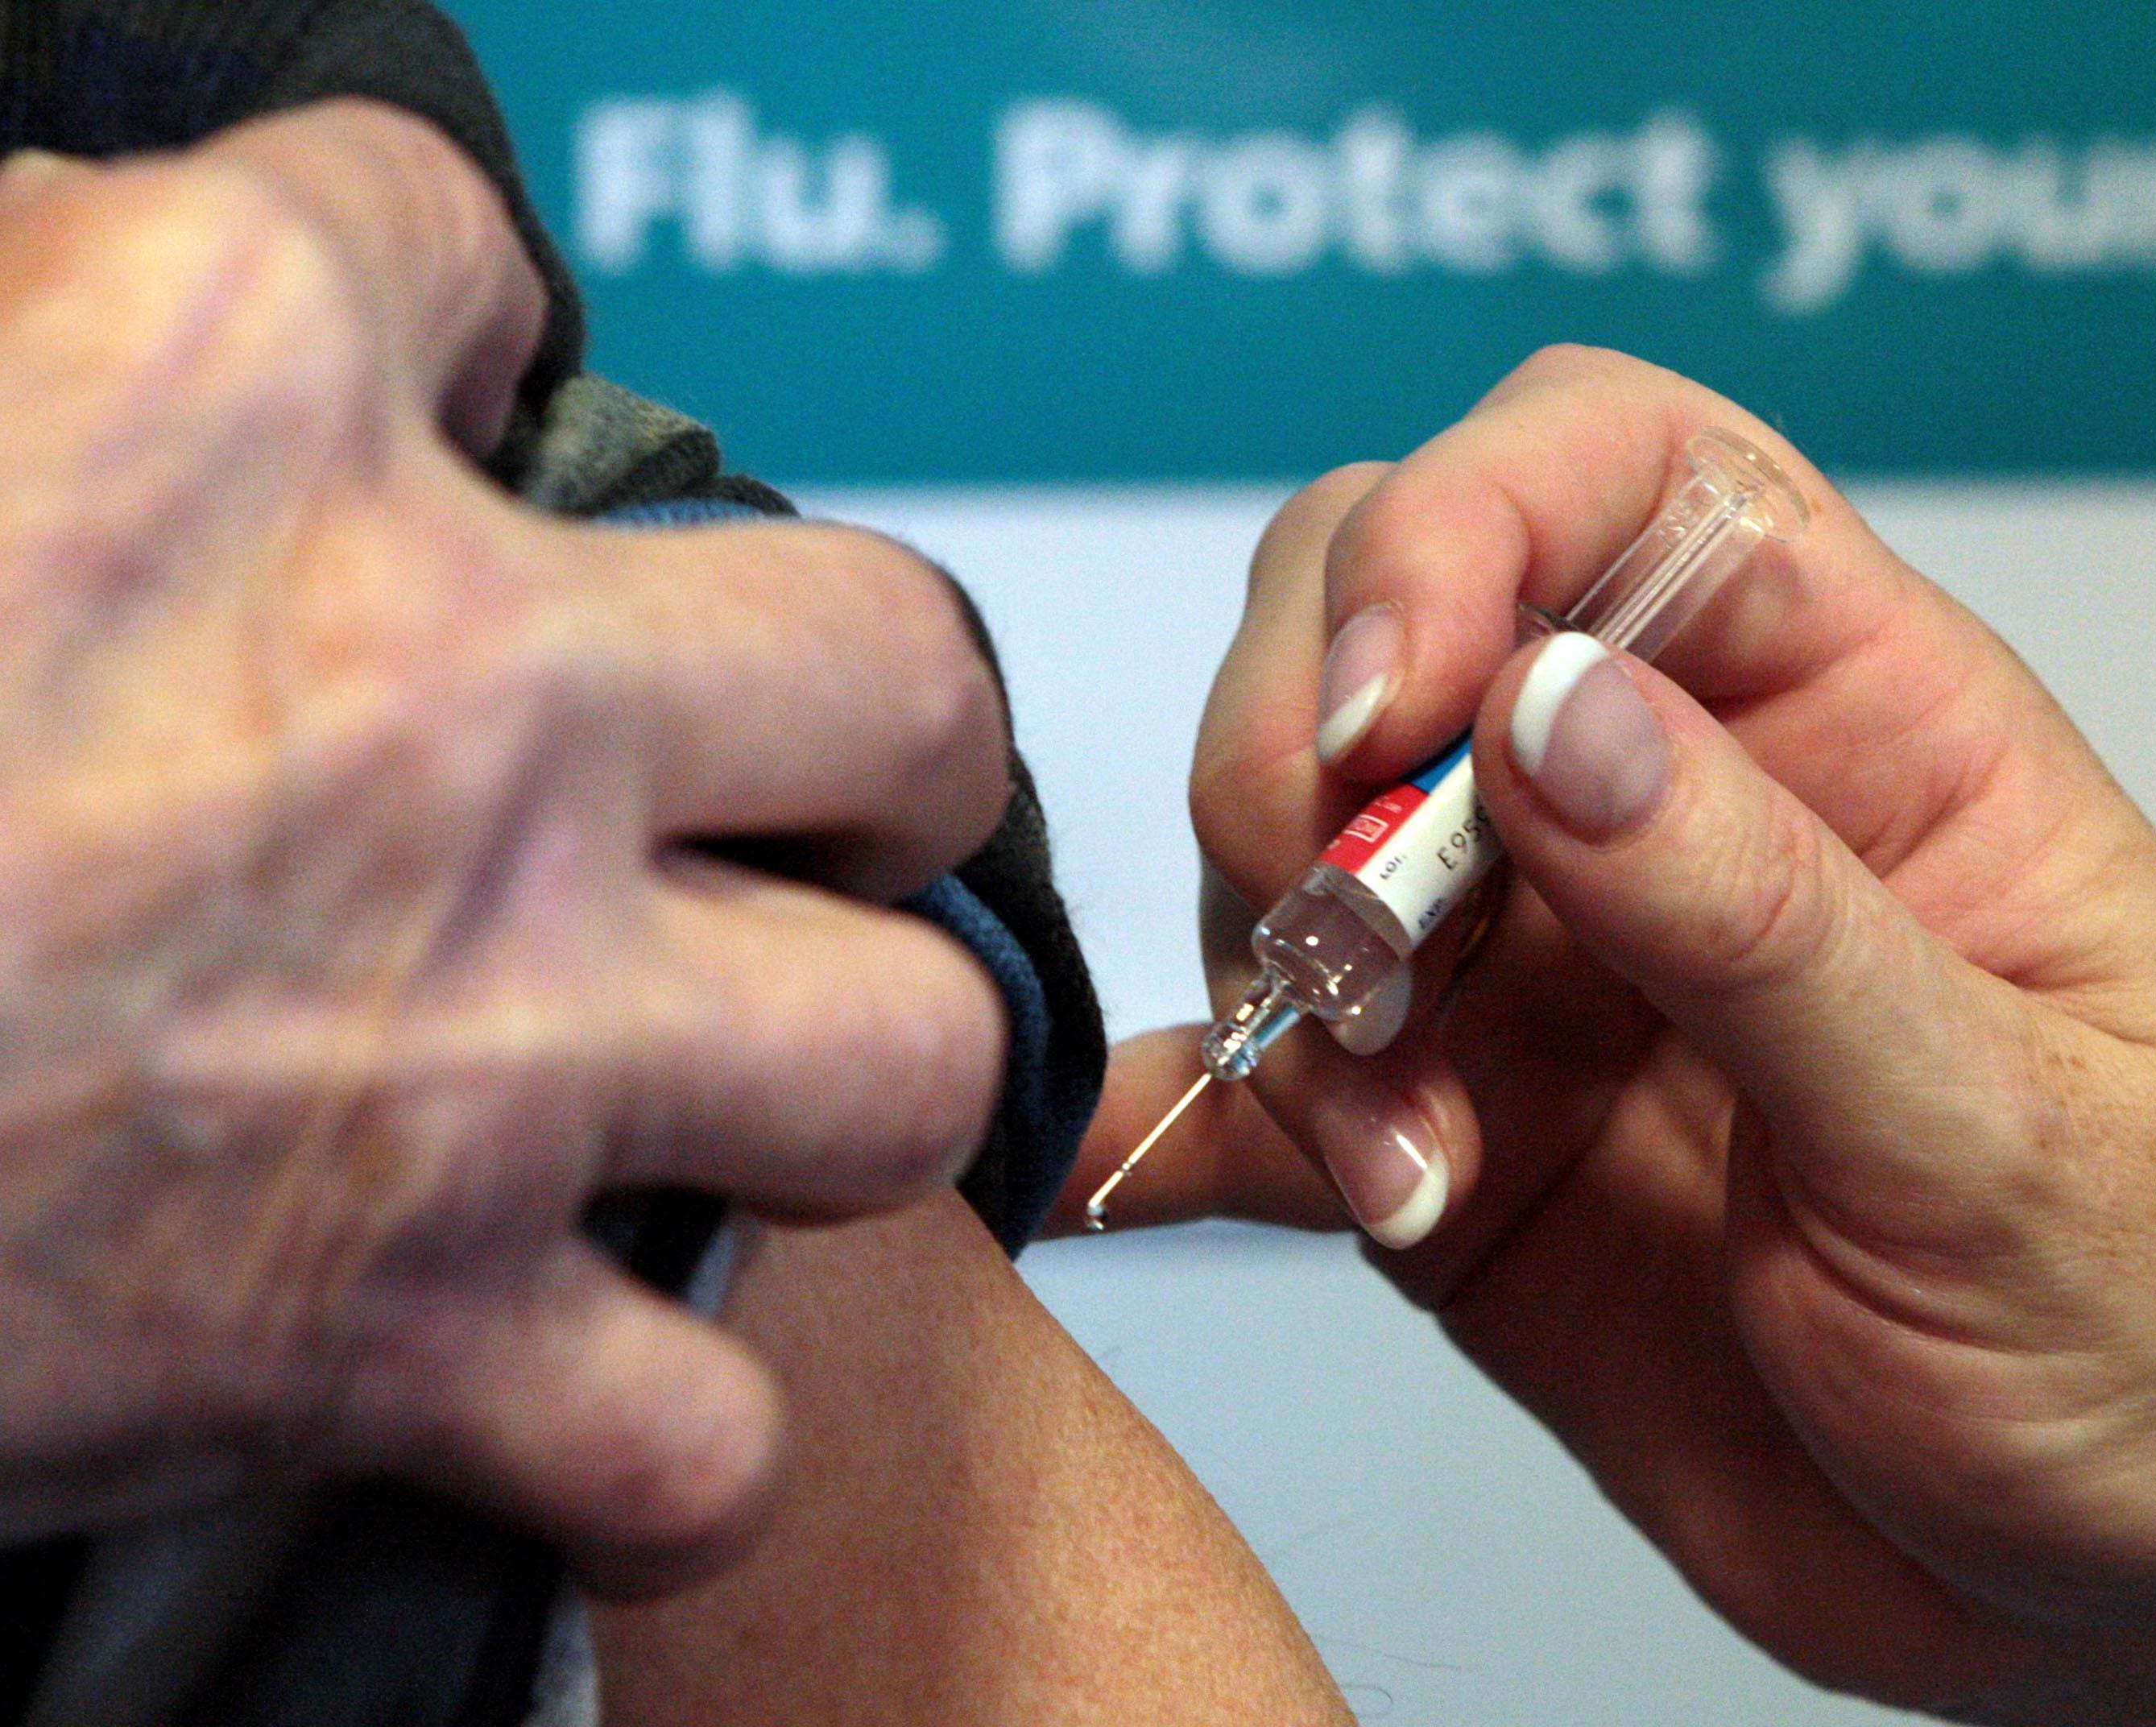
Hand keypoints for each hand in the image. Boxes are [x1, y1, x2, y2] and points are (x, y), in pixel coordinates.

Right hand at [0, 102, 1009, 1589]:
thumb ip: (47, 316)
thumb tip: (170, 292)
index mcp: (204, 386)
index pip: (447, 253)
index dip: (446, 333)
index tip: (434, 411)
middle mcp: (423, 698)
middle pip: (888, 663)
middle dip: (865, 729)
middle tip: (795, 776)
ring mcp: (461, 1038)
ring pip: (902, 1047)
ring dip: (845, 1062)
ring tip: (745, 1059)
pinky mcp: (391, 1338)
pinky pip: (695, 1432)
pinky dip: (663, 1432)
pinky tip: (589, 1377)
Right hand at [1058, 348, 2155, 1721]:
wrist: (2108, 1585)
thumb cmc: (2154, 1328)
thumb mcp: (2005, 1133)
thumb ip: (1768, 920)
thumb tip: (1545, 711)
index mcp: (1858, 721)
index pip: (1616, 468)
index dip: (1466, 519)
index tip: (1396, 707)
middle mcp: (1666, 807)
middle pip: (1379, 604)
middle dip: (1303, 752)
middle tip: (1358, 963)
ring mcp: (1537, 969)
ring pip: (1288, 835)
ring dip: (1285, 984)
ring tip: (1406, 1169)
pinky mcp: (1447, 1131)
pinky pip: (1257, 1078)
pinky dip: (1177, 1111)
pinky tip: (1124, 1175)